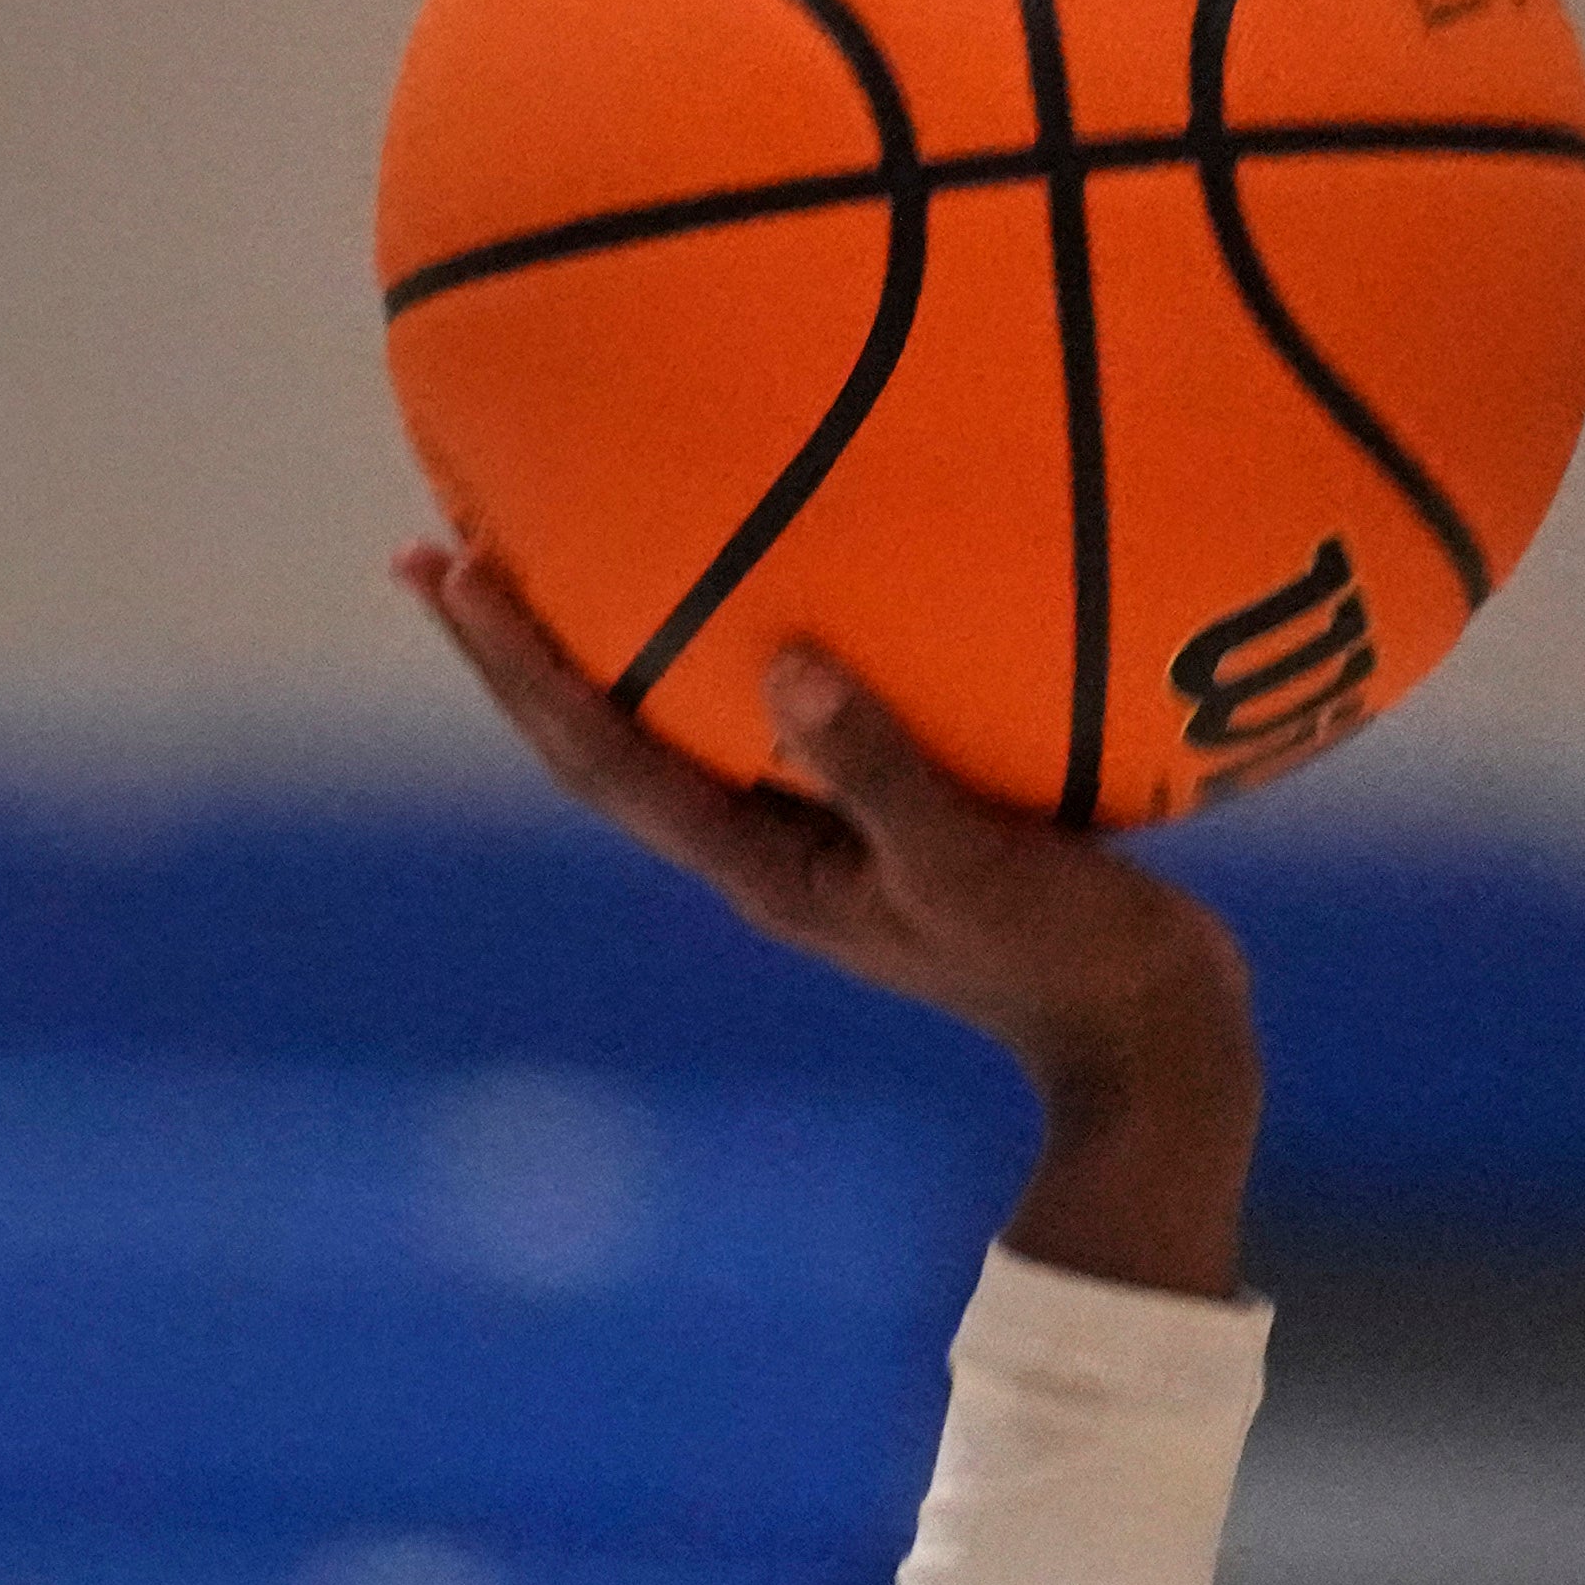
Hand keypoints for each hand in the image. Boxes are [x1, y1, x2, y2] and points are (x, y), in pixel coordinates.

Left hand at [402, 540, 1259, 1297]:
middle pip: (593, 736)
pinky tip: (772, 576)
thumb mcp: (977, 864)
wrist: (1149, 1037)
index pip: (596, 749)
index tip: (447, 570)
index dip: (516, 664)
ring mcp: (806, 837)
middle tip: (435, 550)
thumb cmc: (1072, 959)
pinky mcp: (870, 820)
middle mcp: (752, 848)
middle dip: (513, 650)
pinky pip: (773, 716)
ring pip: (666, 726)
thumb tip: (788, 663)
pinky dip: (739, 646)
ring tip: (547, 547)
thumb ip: (884, 770)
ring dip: (599, 648)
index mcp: (752, 864)